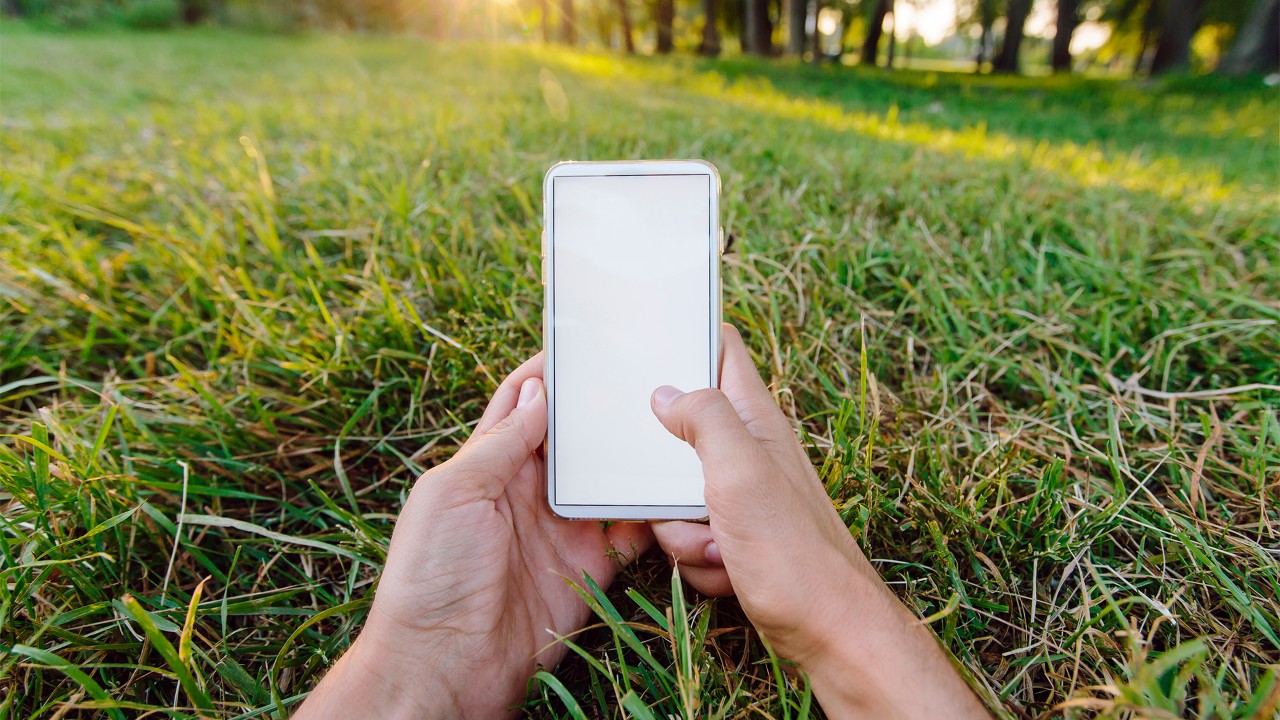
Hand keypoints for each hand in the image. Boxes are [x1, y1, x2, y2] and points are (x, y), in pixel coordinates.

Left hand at [297, 354, 652, 718]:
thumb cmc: (430, 577)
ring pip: (603, 481)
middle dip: (601, 410)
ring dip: (629, 457)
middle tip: (642, 376)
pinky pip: (628, 533)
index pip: (520, 406)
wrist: (445, 666)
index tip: (584, 342)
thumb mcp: (453, 494)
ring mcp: (558, 532)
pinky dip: (650, 514)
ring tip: (668, 423)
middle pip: (571, 439)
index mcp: (484, 468)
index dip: (548, 374)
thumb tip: (537, 392)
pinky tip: (673, 490)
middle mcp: (524, 494)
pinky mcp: (587, 569)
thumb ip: (498, 444)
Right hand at [650, 324, 988, 717]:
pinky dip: (697, 558)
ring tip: (719, 543)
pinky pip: (686, 535)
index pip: (721, 348)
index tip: (643, 339)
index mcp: (754, 419)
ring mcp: (740, 495)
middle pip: (677, 432)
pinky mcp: (734, 535)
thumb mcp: (740, 472)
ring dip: (680, 527)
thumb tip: (665, 392)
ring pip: (672, 493)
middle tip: (681, 495)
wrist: (828, 630)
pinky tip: (727, 568)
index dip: (685, 335)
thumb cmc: (794, 552)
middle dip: (661, 472)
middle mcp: (748, 450)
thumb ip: (704, 420)